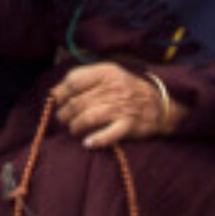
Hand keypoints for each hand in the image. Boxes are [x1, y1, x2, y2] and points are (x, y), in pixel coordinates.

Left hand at [52, 63, 183, 147]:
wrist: (160, 104)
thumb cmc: (128, 89)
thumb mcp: (109, 75)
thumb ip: (84, 79)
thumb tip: (55, 91)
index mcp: (107, 72)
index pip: (74, 80)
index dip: (61, 92)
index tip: (58, 100)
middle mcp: (113, 88)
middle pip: (78, 102)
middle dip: (65, 114)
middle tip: (64, 119)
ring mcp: (121, 107)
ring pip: (87, 118)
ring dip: (75, 126)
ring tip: (74, 129)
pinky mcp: (128, 125)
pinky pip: (108, 135)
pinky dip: (96, 140)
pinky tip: (88, 143)